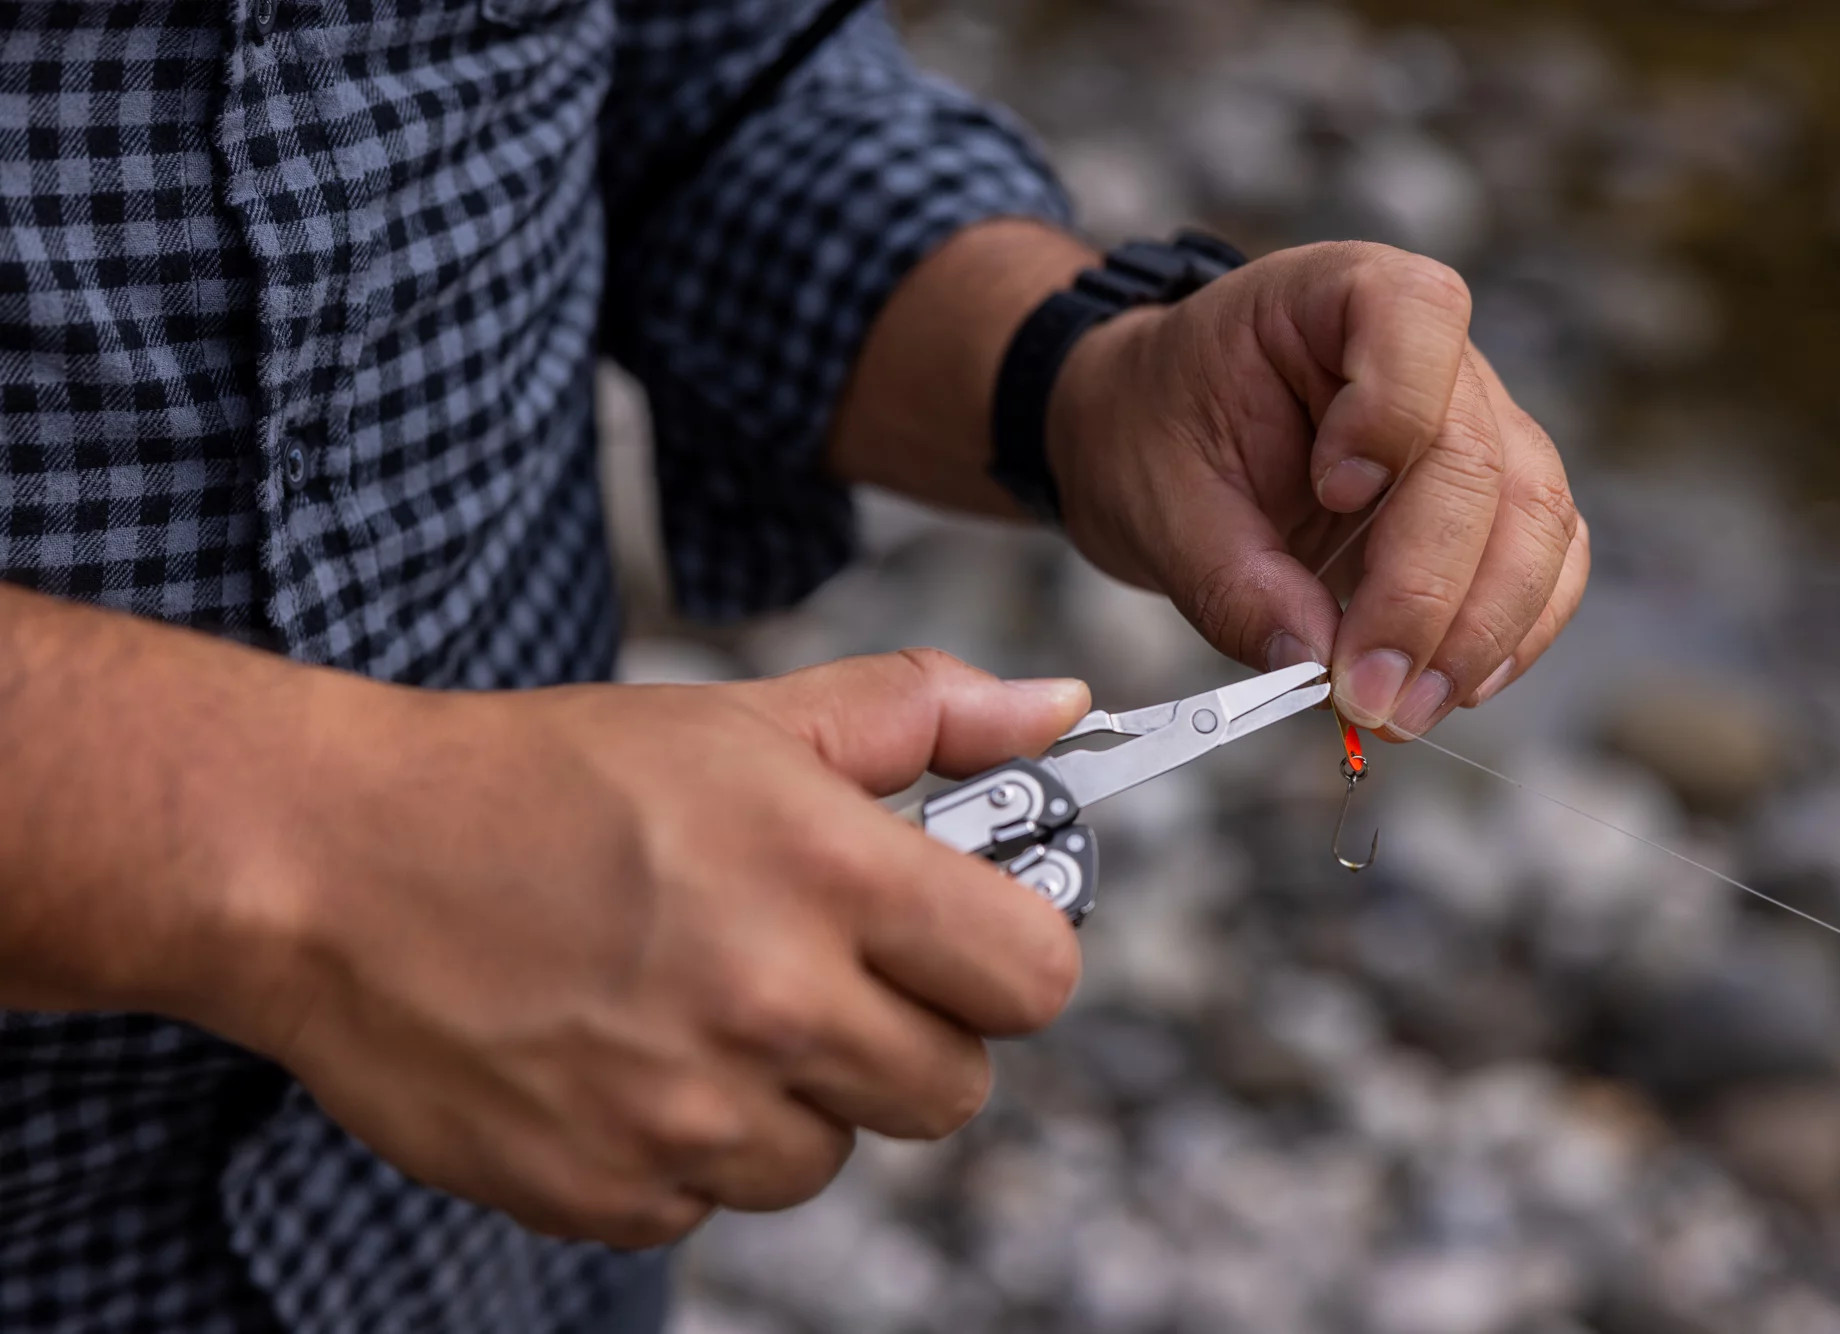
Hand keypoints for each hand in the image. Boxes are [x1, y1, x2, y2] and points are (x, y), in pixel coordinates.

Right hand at [212, 651, 1087, 1247]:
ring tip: (696, 1004)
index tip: (961, 935)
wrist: (332, 862)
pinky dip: (689, 1146)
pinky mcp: (611, 1194)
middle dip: (908, 1034)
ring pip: (833, 1154)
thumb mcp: (745, 718)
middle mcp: (774, 1005)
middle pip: (954, 1088)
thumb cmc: (543, 780)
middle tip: (819, 970)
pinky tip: (624, 1056)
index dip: (1011, 953)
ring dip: (792, 1096)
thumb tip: (1058, 709)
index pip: (1036, 975)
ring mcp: (689, 1116)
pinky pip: (717, 1199)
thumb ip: (923, 713)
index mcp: (830, 875)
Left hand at [1048, 241, 1589, 738]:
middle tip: (1373, 694)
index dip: (1394, 415)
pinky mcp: (1492, 503)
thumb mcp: (1159, 498)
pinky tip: (1457, 688)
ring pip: (1536, 520)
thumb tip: (1312, 663)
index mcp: (1341, 295)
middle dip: (1432, 593)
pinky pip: (1544, 562)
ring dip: (1483, 630)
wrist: (1155, 435)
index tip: (1336, 497)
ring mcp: (1480, 426)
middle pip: (1483, 460)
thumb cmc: (1155, 432)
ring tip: (1407, 711)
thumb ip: (1231, 578)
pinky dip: (1512, 634)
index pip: (1418, 319)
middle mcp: (1435, 352)